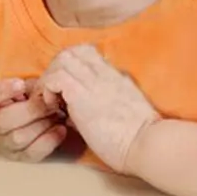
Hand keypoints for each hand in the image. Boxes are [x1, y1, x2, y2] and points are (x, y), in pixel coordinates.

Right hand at [0, 77, 67, 161]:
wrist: (31, 118)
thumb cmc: (28, 97)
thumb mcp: (26, 86)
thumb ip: (30, 85)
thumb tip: (46, 88)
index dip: (2, 91)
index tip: (21, 84)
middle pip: (2, 121)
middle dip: (30, 110)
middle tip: (49, 102)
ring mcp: (2, 144)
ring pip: (17, 138)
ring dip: (41, 125)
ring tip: (57, 114)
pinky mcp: (18, 157)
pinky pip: (31, 153)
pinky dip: (49, 140)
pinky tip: (61, 129)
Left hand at [35, 45, 160, 172]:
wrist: (148, 144)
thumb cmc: (138, 139)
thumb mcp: (123, 111)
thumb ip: (104, 103)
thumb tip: (78, 111)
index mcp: (116, 76)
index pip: (88, 53)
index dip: (71, 66)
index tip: (64, 90)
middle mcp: (105, 73)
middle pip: (72, 51)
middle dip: (56, 69)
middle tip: (54, 94)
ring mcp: (94, 81)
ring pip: (62, 59)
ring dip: (50, 78)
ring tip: (52, 102)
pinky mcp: (82, 95)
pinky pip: (56, 78)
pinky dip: (48, 89)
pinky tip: (54, 108)